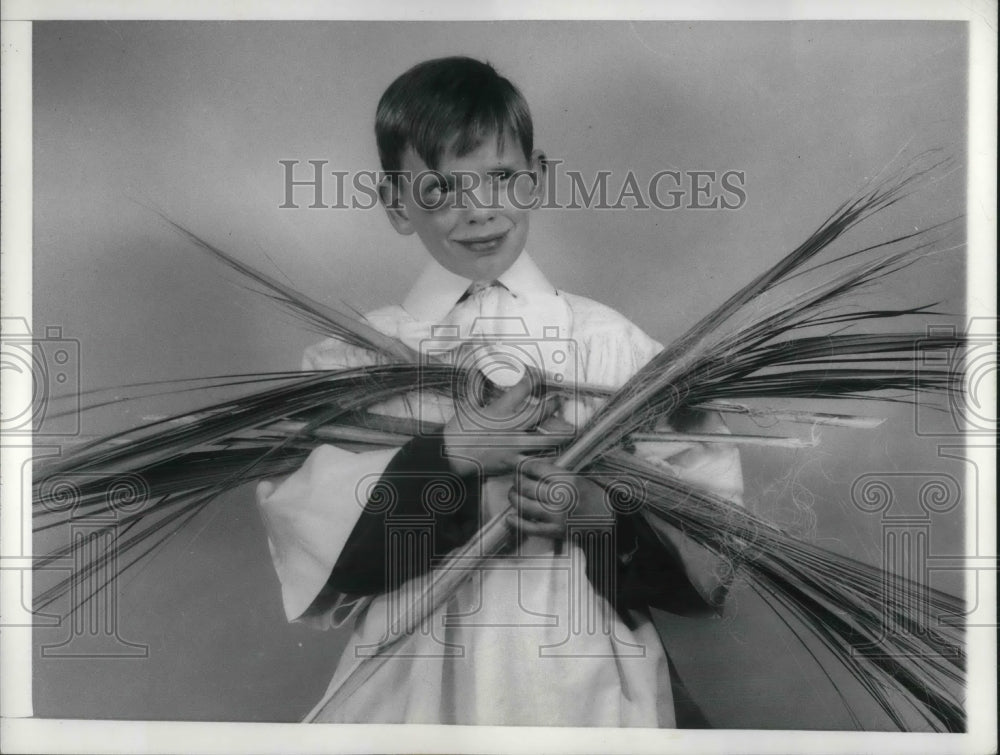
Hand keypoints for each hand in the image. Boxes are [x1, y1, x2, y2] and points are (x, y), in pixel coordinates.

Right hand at [444, 375, 573, 476]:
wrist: (450, 457)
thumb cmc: (458, 431)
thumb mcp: (467, 405)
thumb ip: (476, 387)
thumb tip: (478, 370)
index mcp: (499, 410)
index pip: (523, 388)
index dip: (534, 379)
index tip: (538, 376)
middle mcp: (510, 427)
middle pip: (541, 413)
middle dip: (554, 404)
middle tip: (560, 400)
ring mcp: (513, 446)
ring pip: (545, 440)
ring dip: (559, 434)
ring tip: (569, 430)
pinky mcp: (512, 463)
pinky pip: (534, 462)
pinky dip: (546, 459)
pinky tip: (554, 456)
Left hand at [505, 458, 608, 539]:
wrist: (609, 520)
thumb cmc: (592, 496)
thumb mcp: (578, 477)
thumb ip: (555, 472)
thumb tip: (530, 466)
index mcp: (568, 480)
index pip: (535, 469)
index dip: (523, 466)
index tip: (520, 467)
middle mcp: (561, 497)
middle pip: (525, 486)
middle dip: (516, 481)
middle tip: (516, 480)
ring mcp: (556, 516)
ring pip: (523, 505)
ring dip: (513, 498)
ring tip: (513, 494)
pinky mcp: (554, 532)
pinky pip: (528, 527)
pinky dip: (516, 521)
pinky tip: (511, 516)